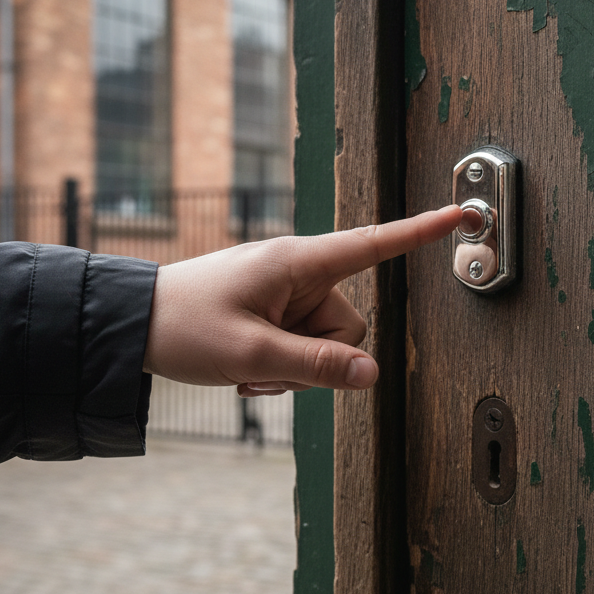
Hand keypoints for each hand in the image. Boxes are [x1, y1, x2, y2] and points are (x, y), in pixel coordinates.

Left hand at [142, 205, 463, 395]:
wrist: (131, 325)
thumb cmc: (183, 325)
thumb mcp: (252, 355)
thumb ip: (317, 367)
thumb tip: (372, 377)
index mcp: (298, 263)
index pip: (374, 243)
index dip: (422, 232)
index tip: (462, 215)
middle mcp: (300, 274)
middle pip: (349, 327)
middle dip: (318, 359)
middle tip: (266, 369)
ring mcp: (287, 294)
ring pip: (327, 345)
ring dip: (294, 368)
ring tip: (248, 370)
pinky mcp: (276, 312)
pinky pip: (304, 348)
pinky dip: (282, 367)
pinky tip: (246, 372)